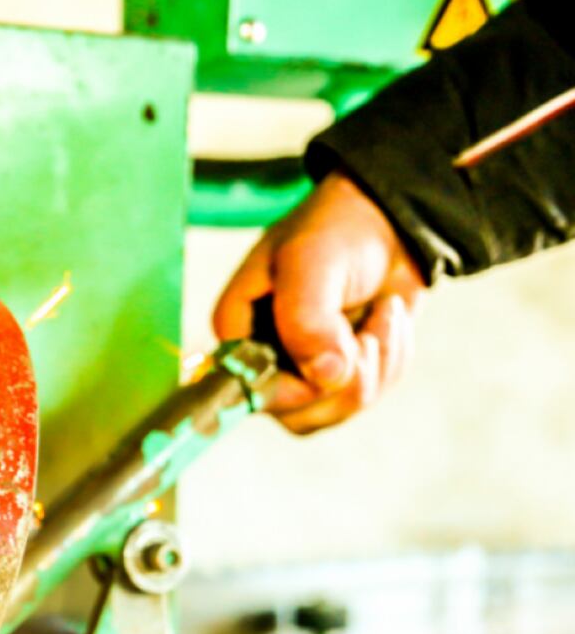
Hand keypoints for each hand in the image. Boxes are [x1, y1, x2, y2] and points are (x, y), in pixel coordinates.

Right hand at [213, 172, 427, 433]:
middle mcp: (266, 360)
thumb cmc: (337, 229)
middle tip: (368, 334)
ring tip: (383, 314)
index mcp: (240, 332)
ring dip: (377, 364)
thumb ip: (307, 320)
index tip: (333, 354)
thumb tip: (325, 377)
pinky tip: (388, 320)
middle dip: (348, 378)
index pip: (250, 391)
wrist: (393, 220)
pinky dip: (392, 360)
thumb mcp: (312, 262)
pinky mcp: (342, 375)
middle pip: (297, 413)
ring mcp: (304, 372)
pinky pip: (368, 396)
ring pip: (336, 410)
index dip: (295, 387)